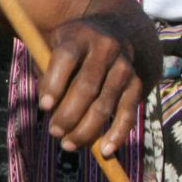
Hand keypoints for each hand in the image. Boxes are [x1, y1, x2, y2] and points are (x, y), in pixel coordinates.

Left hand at [37, 16, 156, 156]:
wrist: (114, 30)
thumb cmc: (71, 46)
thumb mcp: (53, 46)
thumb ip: (46, 71)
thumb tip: (49, 108)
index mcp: (79, 36)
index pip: (66, 58)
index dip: (54, 83)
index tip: (43, 107)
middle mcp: (106, 49)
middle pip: (87, 86)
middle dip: (68, 114)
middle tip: (53, 132)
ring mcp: (125, 67)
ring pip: (105, 104)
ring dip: (86, 129)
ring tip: (67, 144)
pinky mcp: (137, 84)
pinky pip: (127, 112)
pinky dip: (116, 134)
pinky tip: (104, 151)